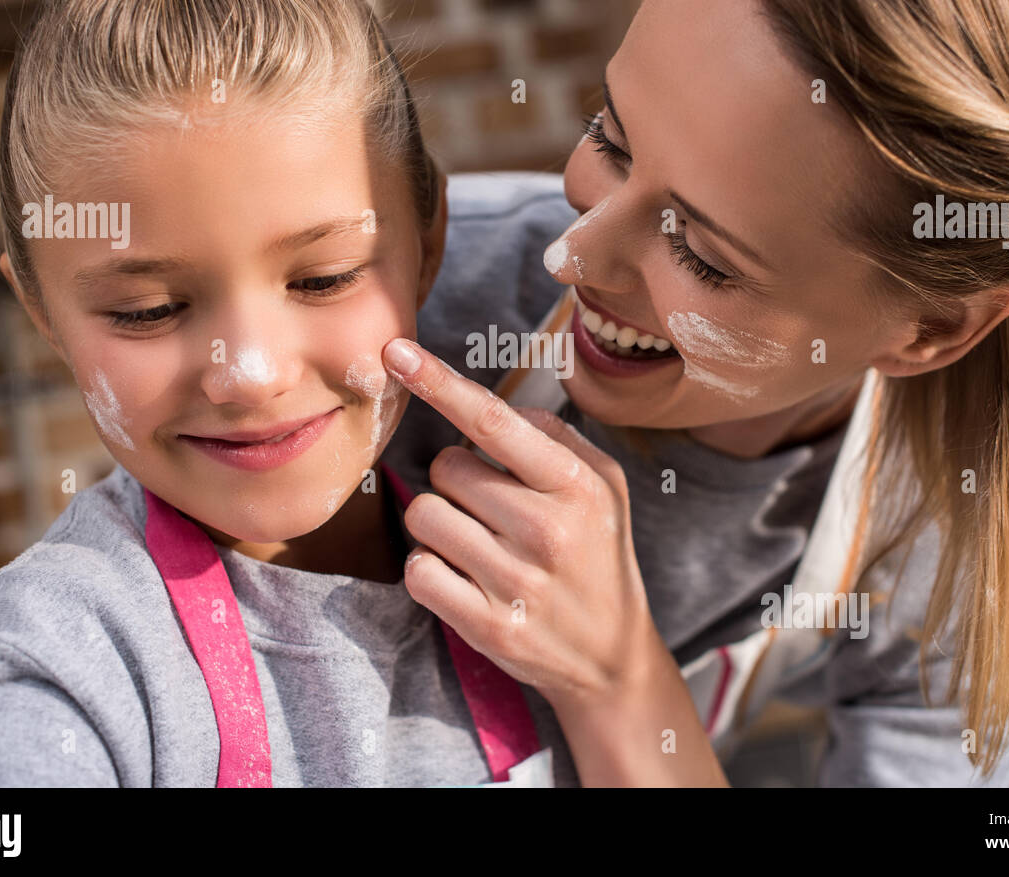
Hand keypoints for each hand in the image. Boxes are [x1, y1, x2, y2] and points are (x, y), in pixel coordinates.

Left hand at [380, 337, 661, 708]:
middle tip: (494, 509)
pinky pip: (419, 570)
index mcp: (575, 484)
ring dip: (440, 524)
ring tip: (480, 544)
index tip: (396, 352)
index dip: (439, 382)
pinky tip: (466, 578)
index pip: (493, 421)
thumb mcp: (604, 485)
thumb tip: (486, 407)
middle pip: (447, 467)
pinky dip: (431, 569)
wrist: (612, 656)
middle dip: (458, 480)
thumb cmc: (599, 554)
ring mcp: (516, 581)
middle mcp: (547, 529)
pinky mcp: (488, 624)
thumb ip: (553, 435)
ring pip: (424, 516)